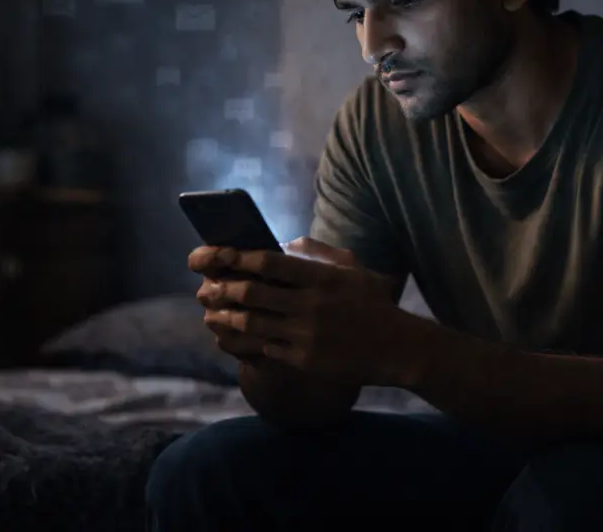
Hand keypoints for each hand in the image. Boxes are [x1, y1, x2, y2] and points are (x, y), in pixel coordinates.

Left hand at [189, 237, 418, 385]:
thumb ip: (317, 252)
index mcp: (322, 277)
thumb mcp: (352, 268)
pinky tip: (229, 336)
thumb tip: (281, 243)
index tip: (220, 254)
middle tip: (208, 286)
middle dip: (223, 288)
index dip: (239, 257)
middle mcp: (311, 305)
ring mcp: (305, 335)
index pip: (270, 262)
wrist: (394, 347)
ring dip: (225, 317)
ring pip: (250, 324)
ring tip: (211, 313)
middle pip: (253, 293)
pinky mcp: (302, 359)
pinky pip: (262, 348)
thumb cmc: (370, 302)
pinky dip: (242, 342)